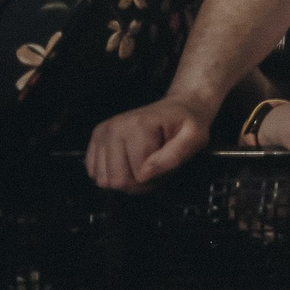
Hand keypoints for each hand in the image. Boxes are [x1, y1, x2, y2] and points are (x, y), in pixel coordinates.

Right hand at [85, 96, 212, 191]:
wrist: (178, 107)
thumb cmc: (187, 123)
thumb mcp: (195, 138)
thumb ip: (175, 156)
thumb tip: (145, 173)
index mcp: (137, 126)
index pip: (139, 176)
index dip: (156, 178)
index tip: (167, 163)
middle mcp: (114, 128)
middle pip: (117, 180)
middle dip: (139, 182)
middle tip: (156, 167)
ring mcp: (102, 134)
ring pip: (105, 180)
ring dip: (126, 179)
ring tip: (143, 164)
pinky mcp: (95, 141)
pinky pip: (95, 174)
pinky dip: (113, 174)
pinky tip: (128, 162)